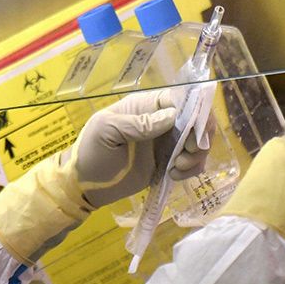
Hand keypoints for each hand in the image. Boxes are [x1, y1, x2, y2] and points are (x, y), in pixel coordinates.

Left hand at [76, 89, 210, 207]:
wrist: (84, 185)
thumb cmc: (90, 152)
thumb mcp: (107, 131)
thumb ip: (137, 123)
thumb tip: (172, 117)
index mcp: (143, 106)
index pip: (177, 98)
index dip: (193, 111)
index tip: (193, 132)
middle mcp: (159, 121)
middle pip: (195, 119)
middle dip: (200, 136)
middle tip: (189, 153)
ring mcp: (165, 143)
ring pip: (197, 142)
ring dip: (196, 155)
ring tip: (178, 168)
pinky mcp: (167, 163)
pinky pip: (191, 162)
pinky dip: (191, 169)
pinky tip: (175, 176)